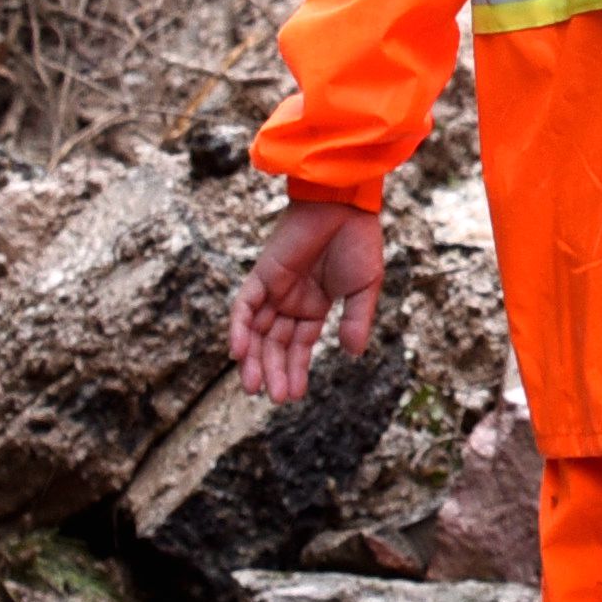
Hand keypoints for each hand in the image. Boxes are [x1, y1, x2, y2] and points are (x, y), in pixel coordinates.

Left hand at [232, 183, 386, 400]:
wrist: (344, 204)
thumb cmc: (358, 240)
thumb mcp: (363, 289)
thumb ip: (356, 321)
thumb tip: (352, 355)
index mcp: (315, 305)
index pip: (299, 345)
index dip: (296, 370)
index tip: (295, 394)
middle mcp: (290, 300)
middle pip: (275, 344)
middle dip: (274, 371)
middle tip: (275, 397)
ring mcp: (274, 289)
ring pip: (256, 331)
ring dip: (253, 359)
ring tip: (255, 386)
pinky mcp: (261, 275)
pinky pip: (244, 307)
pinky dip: (238, 329)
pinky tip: (239, 354)